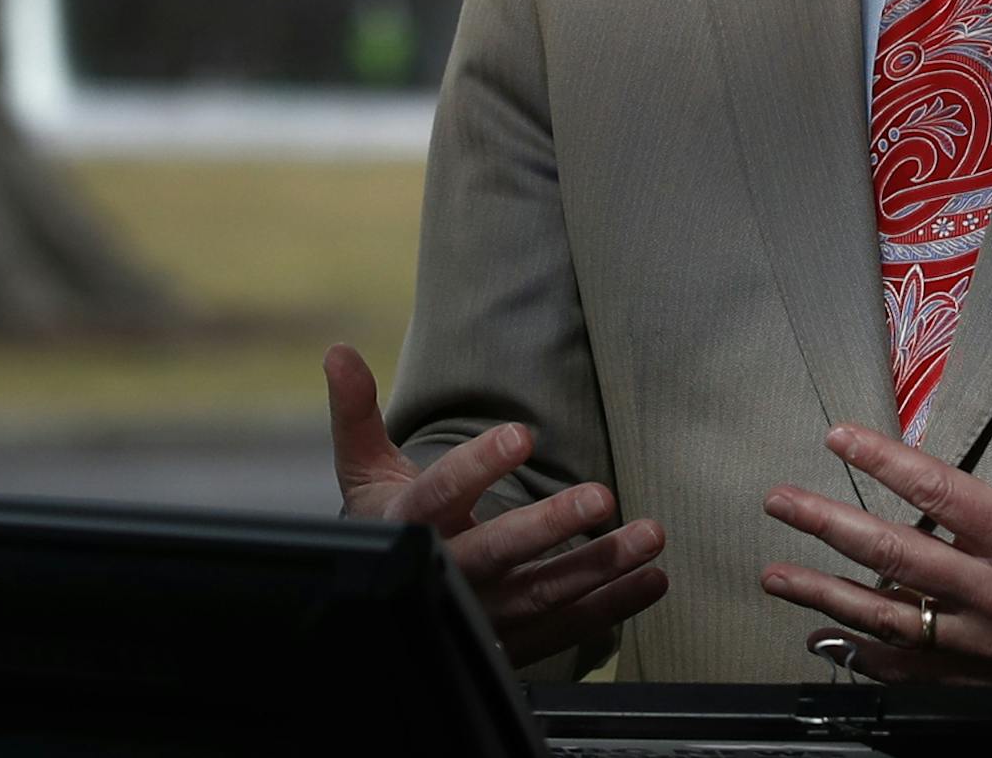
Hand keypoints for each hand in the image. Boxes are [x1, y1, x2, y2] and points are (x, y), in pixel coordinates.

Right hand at [323, 342, 666, 665]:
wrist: (391, 605)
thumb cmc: (388, 525)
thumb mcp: (365, 474)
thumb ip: (356, 415)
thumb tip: (338, 351)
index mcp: (411, 526)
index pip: (441, 493)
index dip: (478, 465)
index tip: (522, 434)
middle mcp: (451, 572)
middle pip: (498, 550)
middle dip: (549, 526)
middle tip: (600, 496)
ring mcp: (486, 612)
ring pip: (545, 592)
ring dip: (602, 565)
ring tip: (651, 535)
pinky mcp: (517, 640)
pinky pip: (570, 624)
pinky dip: (615, 604)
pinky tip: (653, 577)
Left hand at [759, 362, 991, 695]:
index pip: (937, 492)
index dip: (882, 463)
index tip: (837, 439)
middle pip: (894, 557)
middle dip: (828, 528)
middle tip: (778, 503)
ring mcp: (985, 642)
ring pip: (890, 619)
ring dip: (826, 596)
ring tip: (774, 574)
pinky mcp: (986, 675)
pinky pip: (914, 670)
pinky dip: (865, 657)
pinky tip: (825, 641)